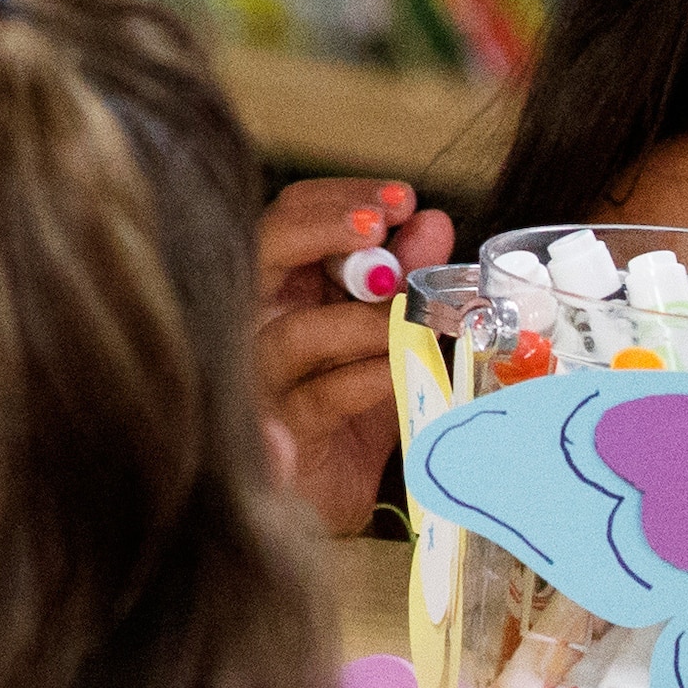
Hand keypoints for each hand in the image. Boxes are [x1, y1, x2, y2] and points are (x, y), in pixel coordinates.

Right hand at [257, 177, 448, 533]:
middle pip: (266, 249)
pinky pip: (324, 396)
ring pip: (296, 331)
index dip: (340, 199)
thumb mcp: (387, 331)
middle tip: (382, 226)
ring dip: (364, 317)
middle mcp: (256, 320)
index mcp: (280, 285)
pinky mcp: (282, 433)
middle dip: (326, 227)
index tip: (401, 200)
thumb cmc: (351, 403)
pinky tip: (405, 365)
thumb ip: (407, 277)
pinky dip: (371, 376)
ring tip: (416, 314)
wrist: (334, 488)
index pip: (290, 215)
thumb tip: (431, 223)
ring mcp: (261, 376)